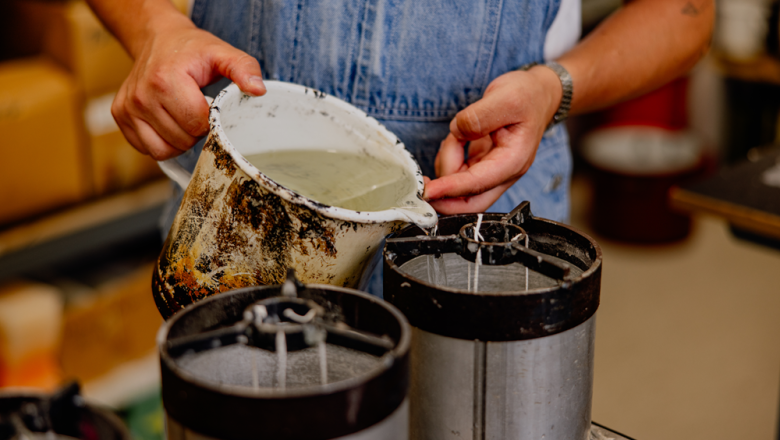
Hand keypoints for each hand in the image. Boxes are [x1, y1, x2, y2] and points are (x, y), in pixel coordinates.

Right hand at [112, 19, 265, 159]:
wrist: (158, 39)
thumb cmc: (192, 50)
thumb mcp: (221, 53)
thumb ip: (243, 69)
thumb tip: (258, 90)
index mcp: (165, 80)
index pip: (197, 124)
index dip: (211, 121)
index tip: (211, 105)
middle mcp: (141, 96)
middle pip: (182, 140)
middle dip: (196, 132)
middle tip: (198, 110)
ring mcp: (127, 108)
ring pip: (163, 151)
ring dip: (180, 141)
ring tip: (184, 117)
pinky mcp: (121, 117)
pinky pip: (148, 149)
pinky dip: (163, 143)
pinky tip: (170, 123)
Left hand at [423, 65, 562, 213]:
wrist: (536, 93)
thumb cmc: (526, 96)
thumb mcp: (505, 98)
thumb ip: (478, 117)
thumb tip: (458, 132)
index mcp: (513, 161)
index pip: (477, 184)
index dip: (450, 189)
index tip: (428, 191)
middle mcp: (503, 172)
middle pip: (470, 203)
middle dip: (444, 197)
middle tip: (424, 185)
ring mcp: (491, 171)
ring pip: (459, 185)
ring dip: (447, 163)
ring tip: (457, 135)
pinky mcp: (482, 165)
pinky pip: (457, 173)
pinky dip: (449, 159)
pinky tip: (456, 141)